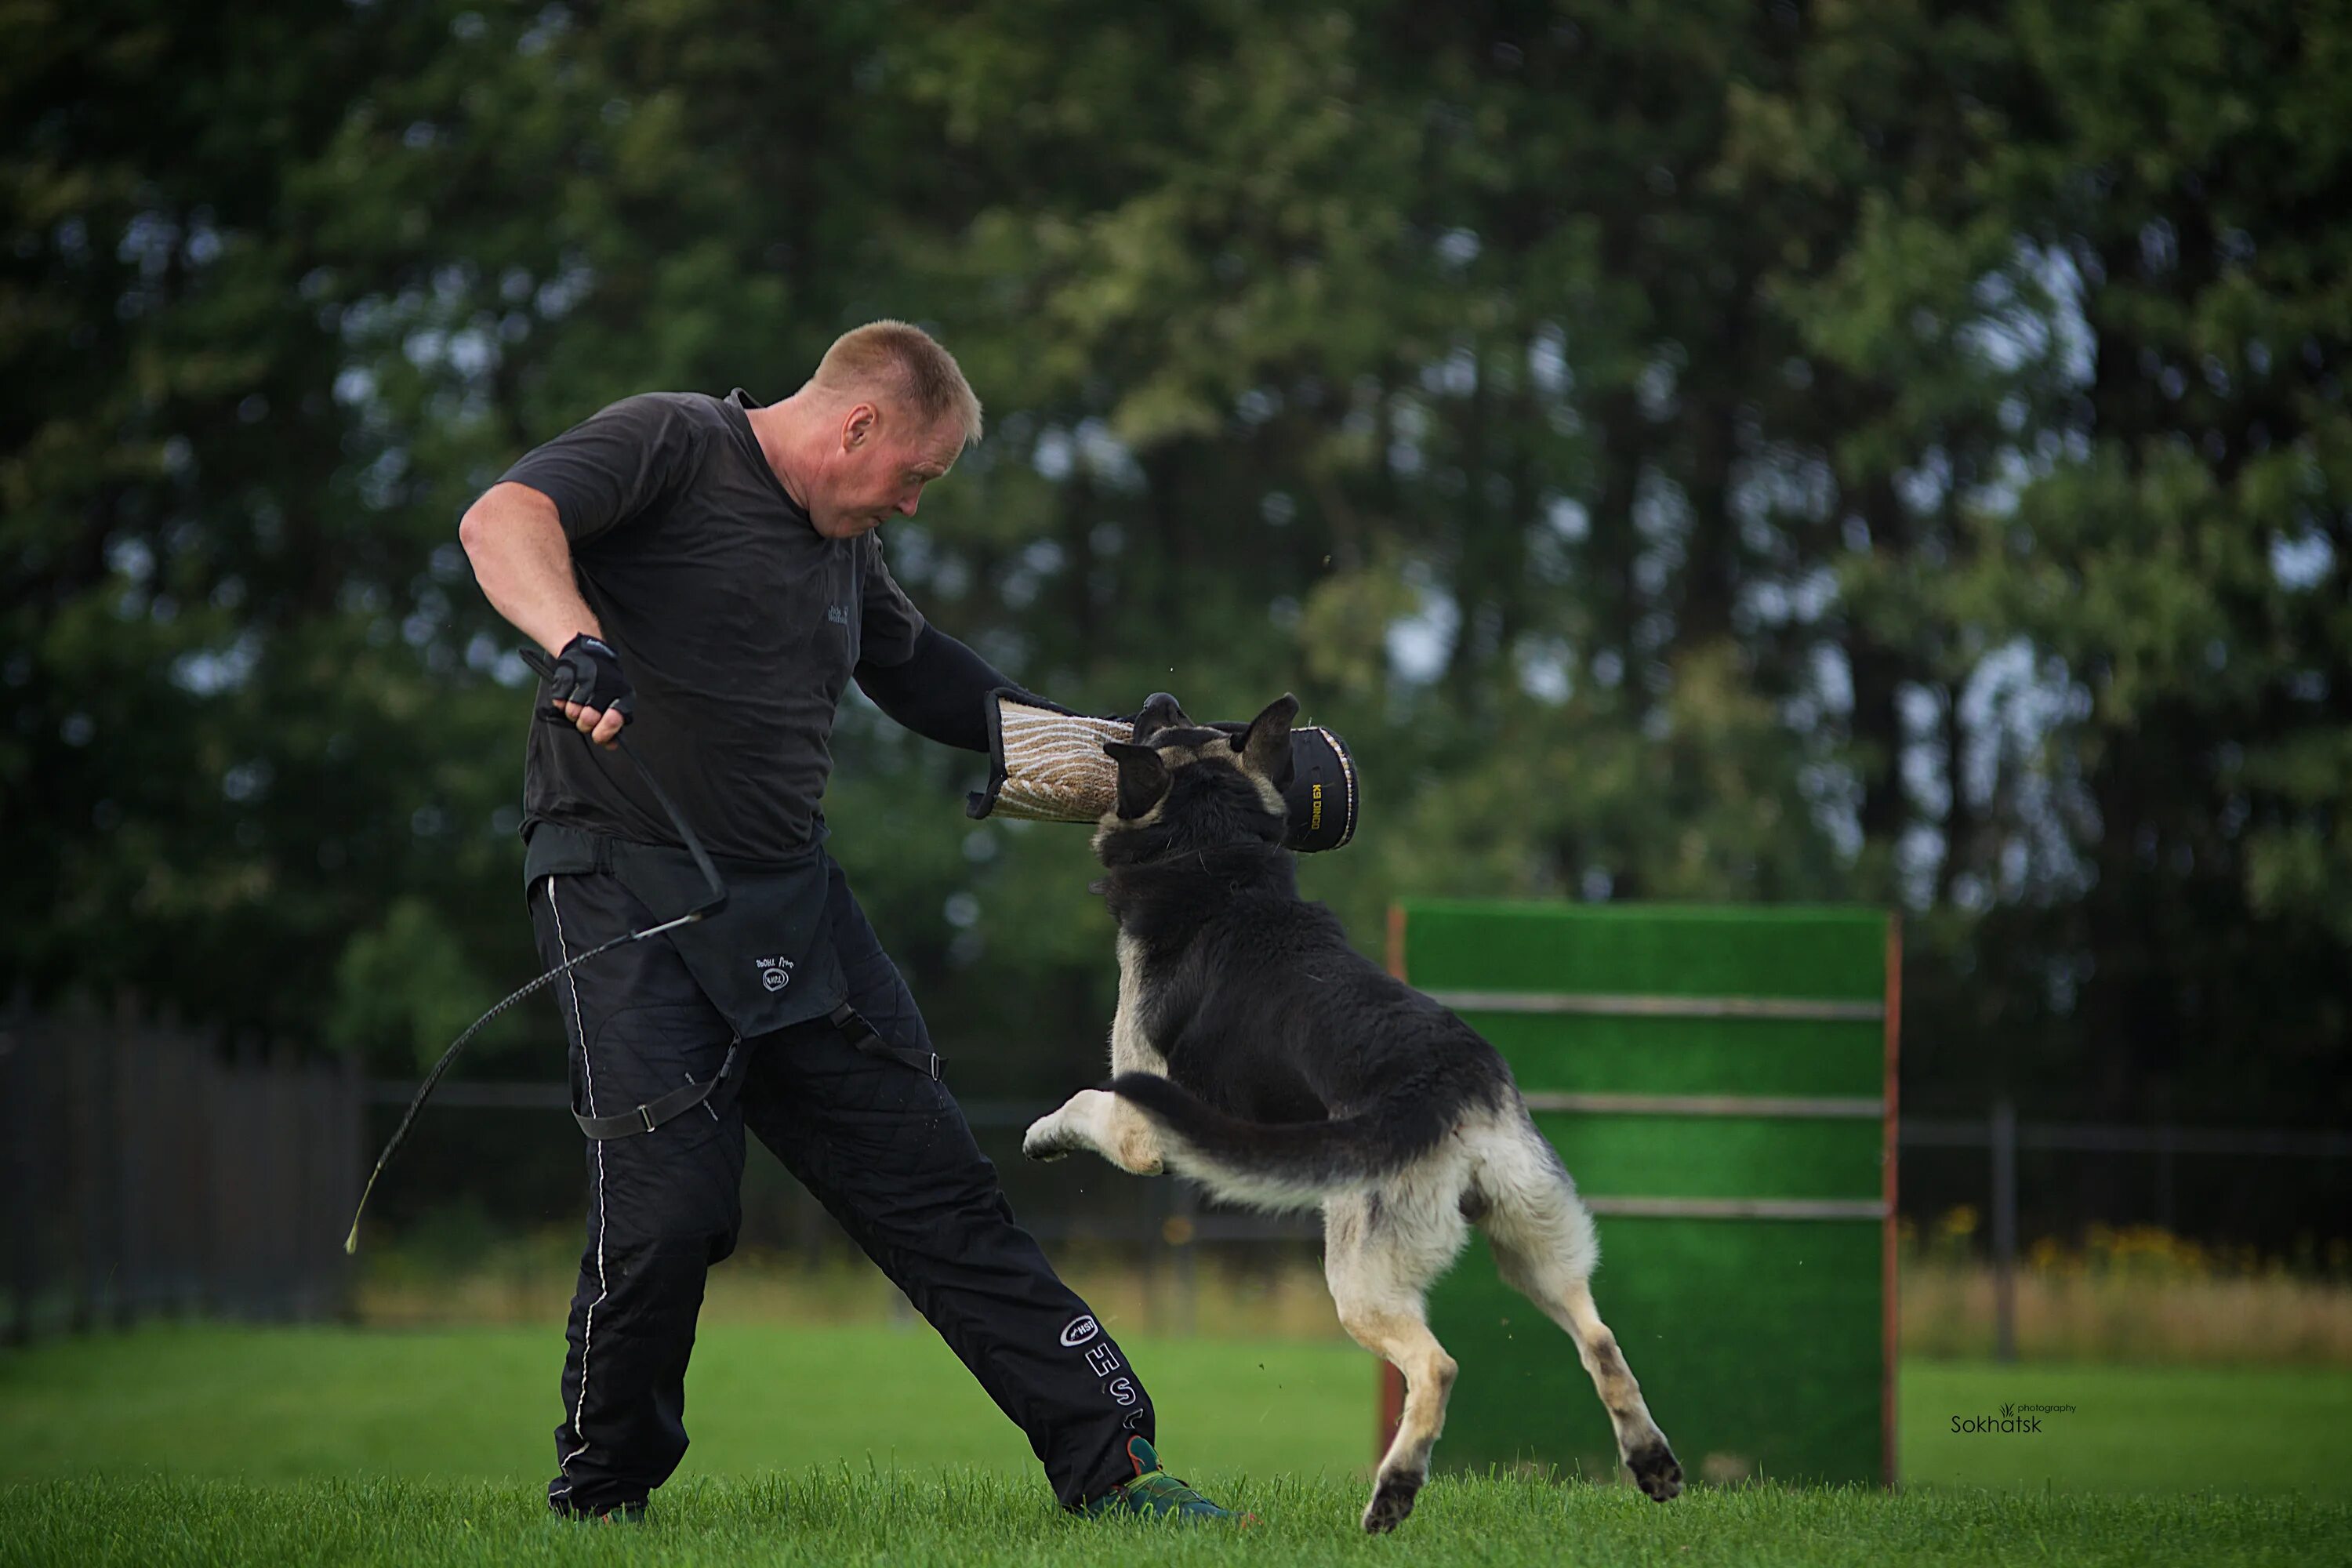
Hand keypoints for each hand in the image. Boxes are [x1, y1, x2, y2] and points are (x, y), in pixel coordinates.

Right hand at [546, 634, 630, 748]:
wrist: (589, 654)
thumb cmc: (605, 686)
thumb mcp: (615, 703)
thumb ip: (613, 726)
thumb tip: (611, 745)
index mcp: (622, 695)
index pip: (615, 719)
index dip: (606, 730)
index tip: (599, 734)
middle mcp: (604, 687)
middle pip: (588, 720)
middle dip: (585, 724)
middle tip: (587, 717)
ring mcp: (584, 681)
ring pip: (572, 713)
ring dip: (573, 713)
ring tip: (580, 702)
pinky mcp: (565, 677)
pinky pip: (559, 702)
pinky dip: (562, 701)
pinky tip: (570, 693)